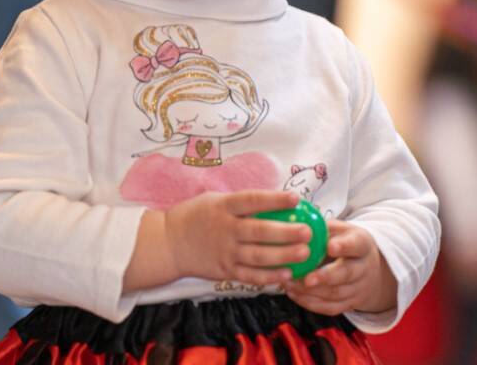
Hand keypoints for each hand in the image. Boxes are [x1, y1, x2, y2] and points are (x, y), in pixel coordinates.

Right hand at [163, 190, 310, 286]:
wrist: (169, 243)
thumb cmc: (196, 217)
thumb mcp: (214, 200)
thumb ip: (240, 203)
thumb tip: (275, 200)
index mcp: (223, 206)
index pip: (252, 200)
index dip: (274, 199)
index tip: (296, 199)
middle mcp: (224, 229)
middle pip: (259, 231)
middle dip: (286, 232)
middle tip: (308, 231)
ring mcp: (224, 252)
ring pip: (258, 256)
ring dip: (283, 256)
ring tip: (305, 254)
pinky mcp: (224, 271)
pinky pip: (250, 275)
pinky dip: (269, 277)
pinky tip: (287, 275)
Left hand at [286, 220, 396, 316]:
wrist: (366, 267)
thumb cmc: (345, 243)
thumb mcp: (340, 229)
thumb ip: (323, 230)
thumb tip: (298, 228)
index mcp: (361, 244)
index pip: (355, 245)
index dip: (343, 246)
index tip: (330, 246)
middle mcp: (363, 268)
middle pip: (347, 274)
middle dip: (325, 277)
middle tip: (307, 279)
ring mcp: (357, 288)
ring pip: (335, 294)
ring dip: (311, 291)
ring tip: (290, 284)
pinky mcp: (349, 304)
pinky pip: (330, 307)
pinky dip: (310, 303)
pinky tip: (294, 294)